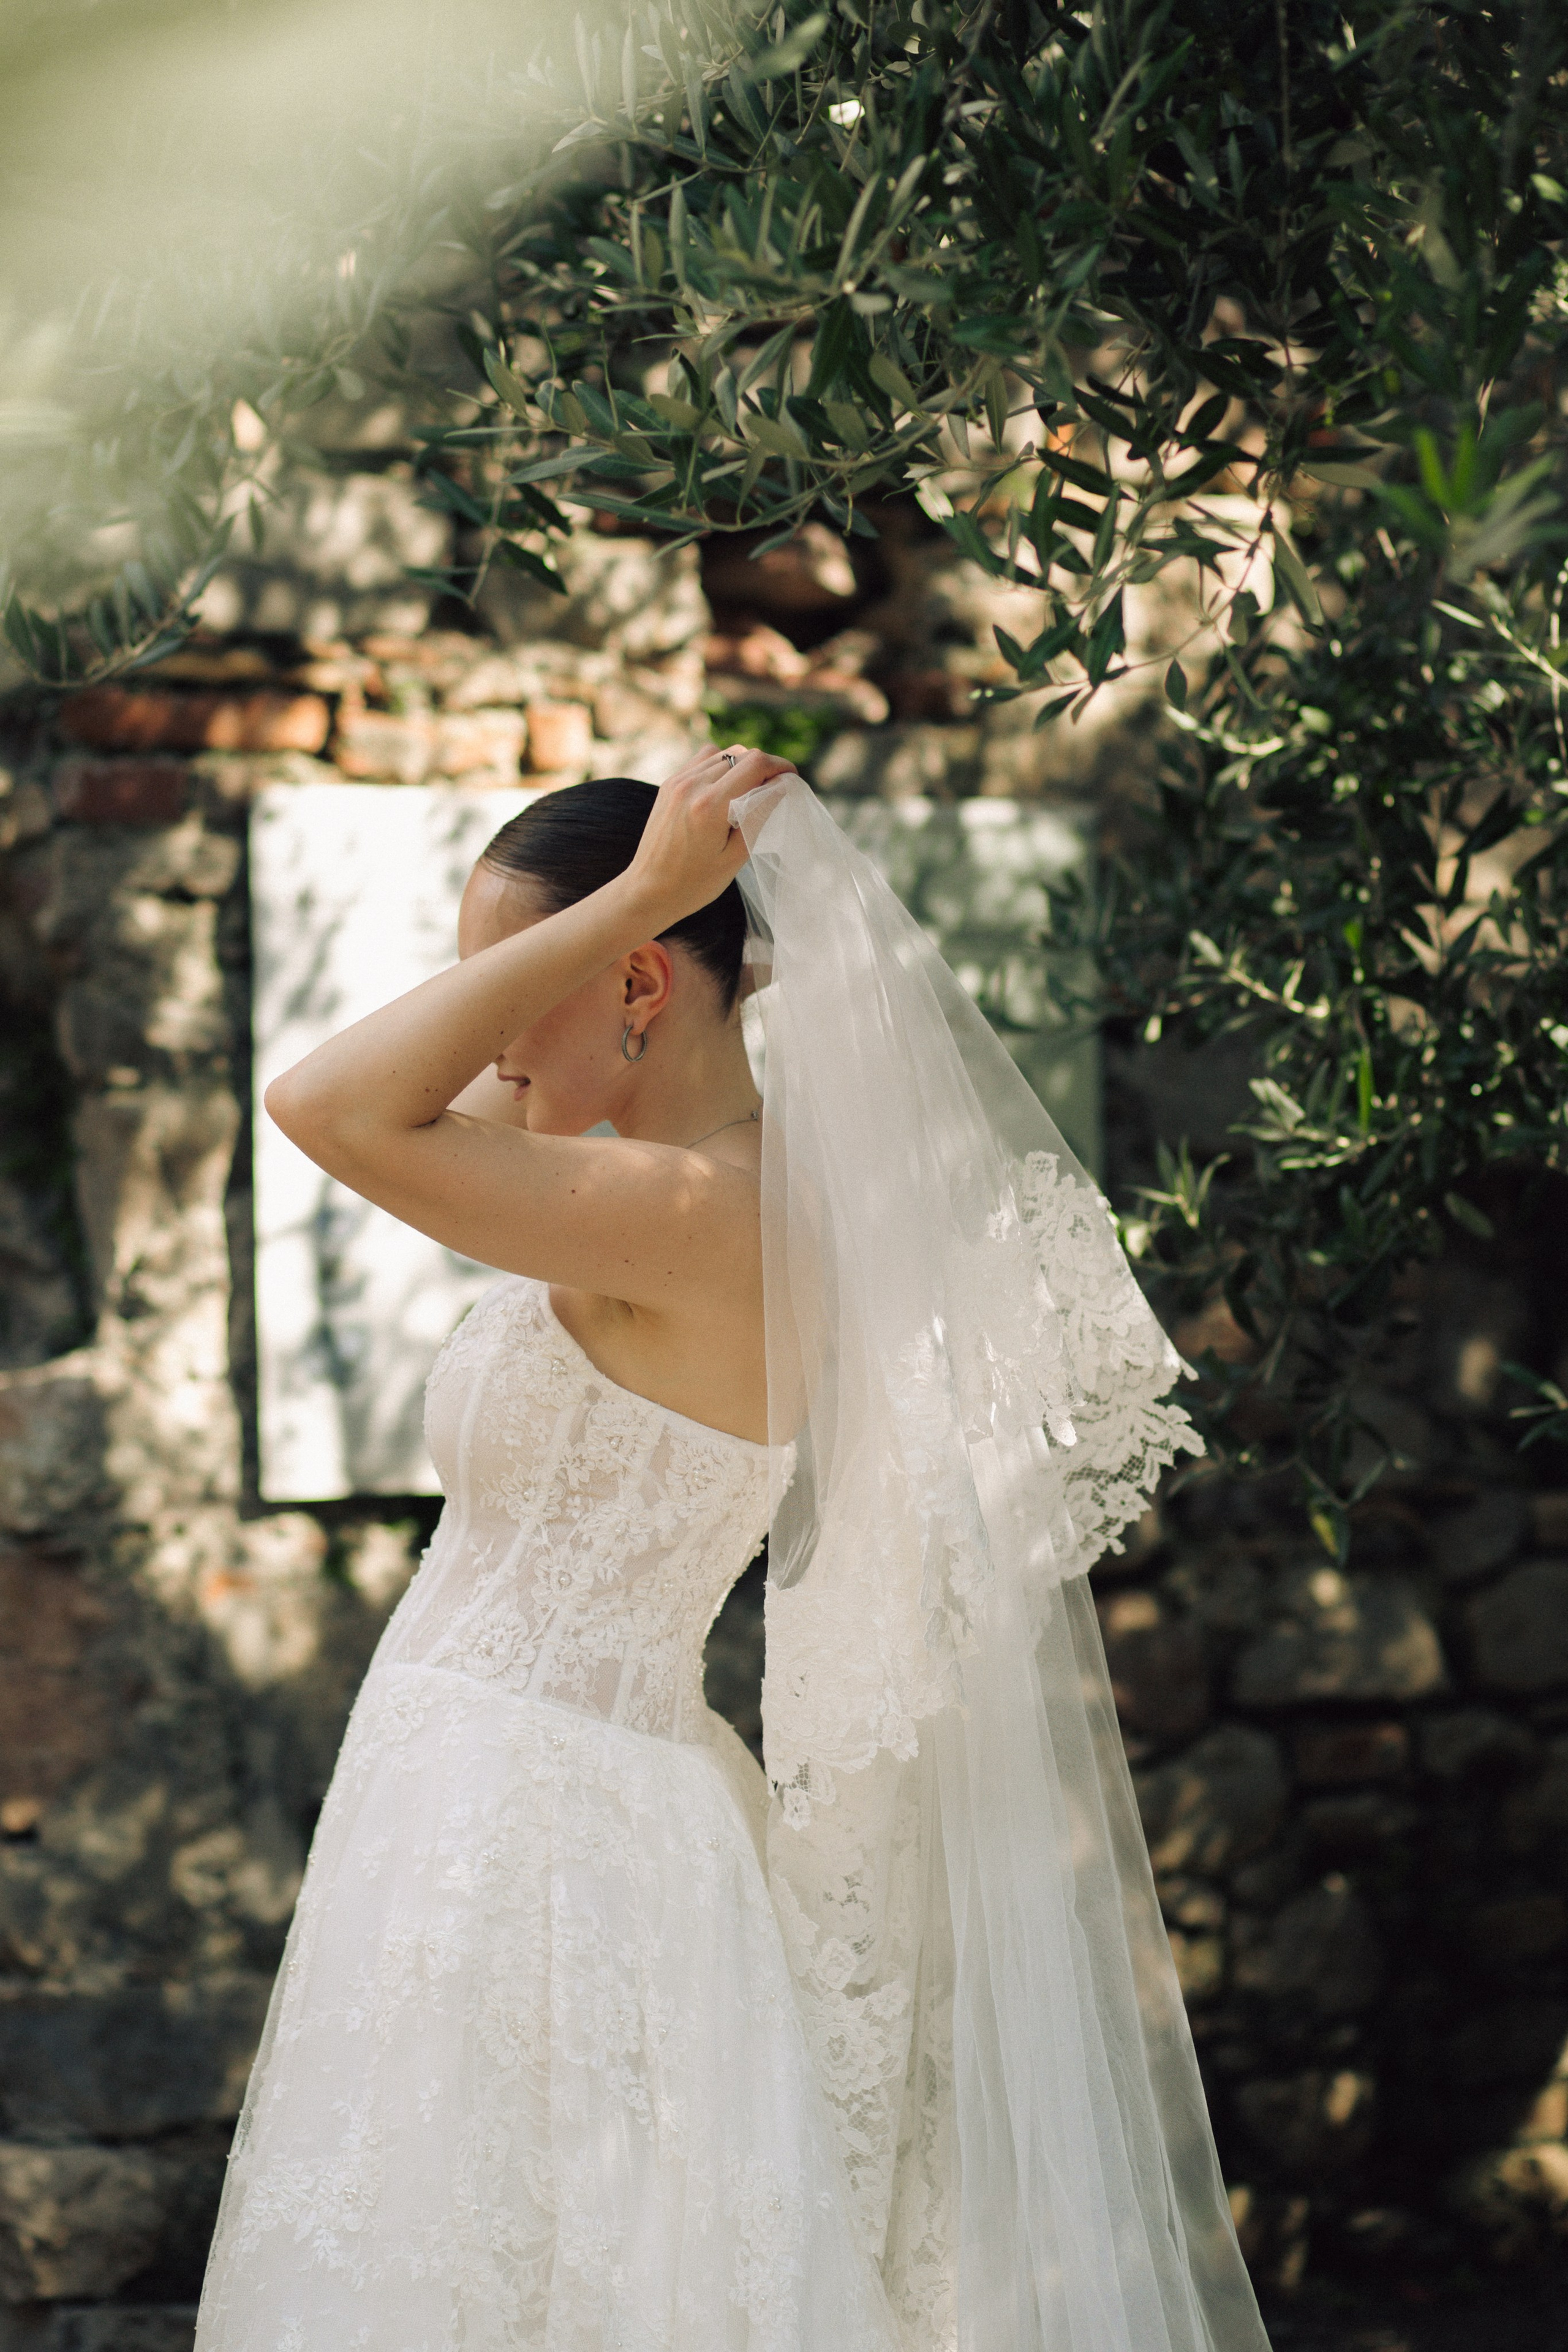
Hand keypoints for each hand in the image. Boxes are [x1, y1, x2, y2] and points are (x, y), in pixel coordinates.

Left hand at [624, 744, 796, 929]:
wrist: (648, 891)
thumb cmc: (694, 884)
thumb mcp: (735, 857)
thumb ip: (759, 816)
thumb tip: (781, 786)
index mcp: (710, 806)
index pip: (755, 764)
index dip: (780, 767)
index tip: (791, 780)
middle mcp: (692, 785)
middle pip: (741, 754)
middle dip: (764, 767)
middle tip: (774, 789)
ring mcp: (677, 782)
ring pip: (722, 753)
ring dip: (742, 765)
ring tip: (749, 790)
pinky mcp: (669, 784)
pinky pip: (702, 760)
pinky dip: (721, 767)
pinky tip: (725, 790)